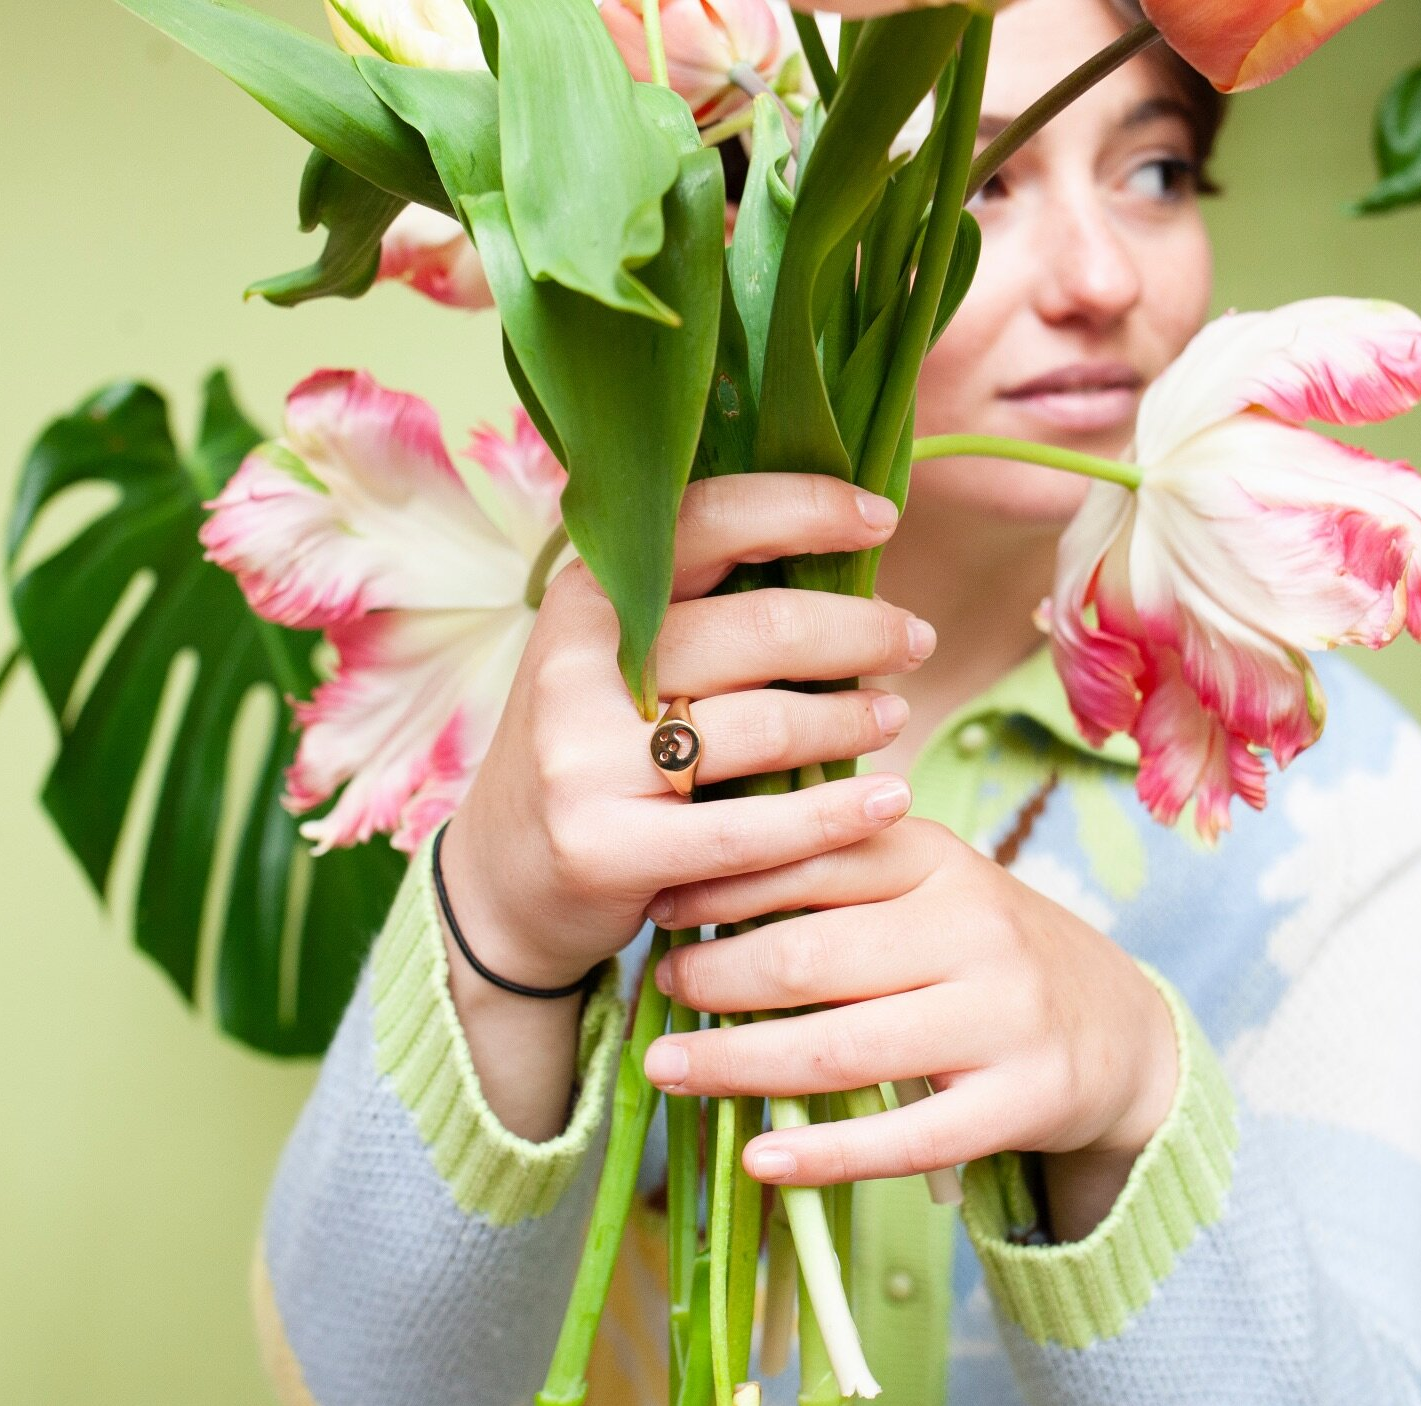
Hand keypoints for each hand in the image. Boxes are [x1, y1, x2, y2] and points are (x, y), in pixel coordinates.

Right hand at [441, 472, 937, 995]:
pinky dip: (834, 814)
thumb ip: (696, 614)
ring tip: (891, 717)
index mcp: (586, 599)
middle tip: (915, 641)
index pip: (706, 520)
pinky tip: (887, 801)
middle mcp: (576, 666)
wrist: (502, 880)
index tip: (880, 517)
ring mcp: (582, 758)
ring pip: (765, 724)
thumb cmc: (591, 755)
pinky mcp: (605, 845)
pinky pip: (751, 828)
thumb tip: (832, 553)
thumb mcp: (615, 664)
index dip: (803, 507)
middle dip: (861, 629)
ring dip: (853, 718)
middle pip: (758, 627)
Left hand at [642, 819, 1180, 1240]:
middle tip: (660, 991)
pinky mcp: (1023, 1101)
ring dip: (738, 1064)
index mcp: (938, 857)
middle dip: (716, 977)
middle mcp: (975, 926)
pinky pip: (906, 1137)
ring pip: (842, 1049)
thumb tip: (698, 883)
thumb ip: (838, 877)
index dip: (723, 884)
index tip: (660, 908)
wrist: (1116, 1027)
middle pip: (812, 957)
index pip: (813, 858)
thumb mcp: (926, 886)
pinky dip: (823, 1153)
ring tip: (669, 1067)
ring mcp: (1003, 1015)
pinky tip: (760, 1158)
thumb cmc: (982, 949)